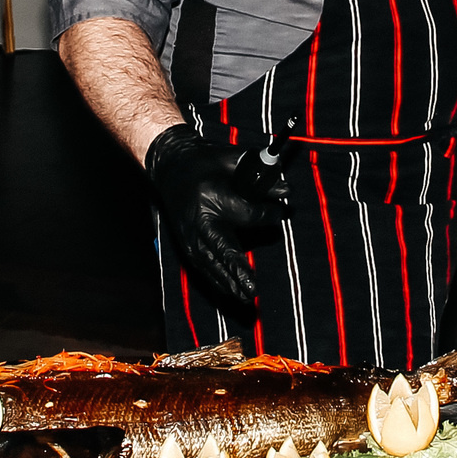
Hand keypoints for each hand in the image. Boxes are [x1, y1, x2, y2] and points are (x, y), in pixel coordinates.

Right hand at [145, 124, 283, 307]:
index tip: (283, 211)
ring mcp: (189, 235)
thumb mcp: (234, 161)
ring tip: (246, 297)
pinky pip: (202, 267)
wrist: (171, 166)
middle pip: (222, 250)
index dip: (269, 213)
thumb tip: (286, 191)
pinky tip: (230, 291)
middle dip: (238, 271)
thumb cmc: (205, 162)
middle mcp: (199, 219)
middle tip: (253, 290)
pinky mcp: (185, 244)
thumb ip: (261, 178)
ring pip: (210, 265)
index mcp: (211, 195)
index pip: (247, 213)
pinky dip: (216, 281)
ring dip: (228, 282)